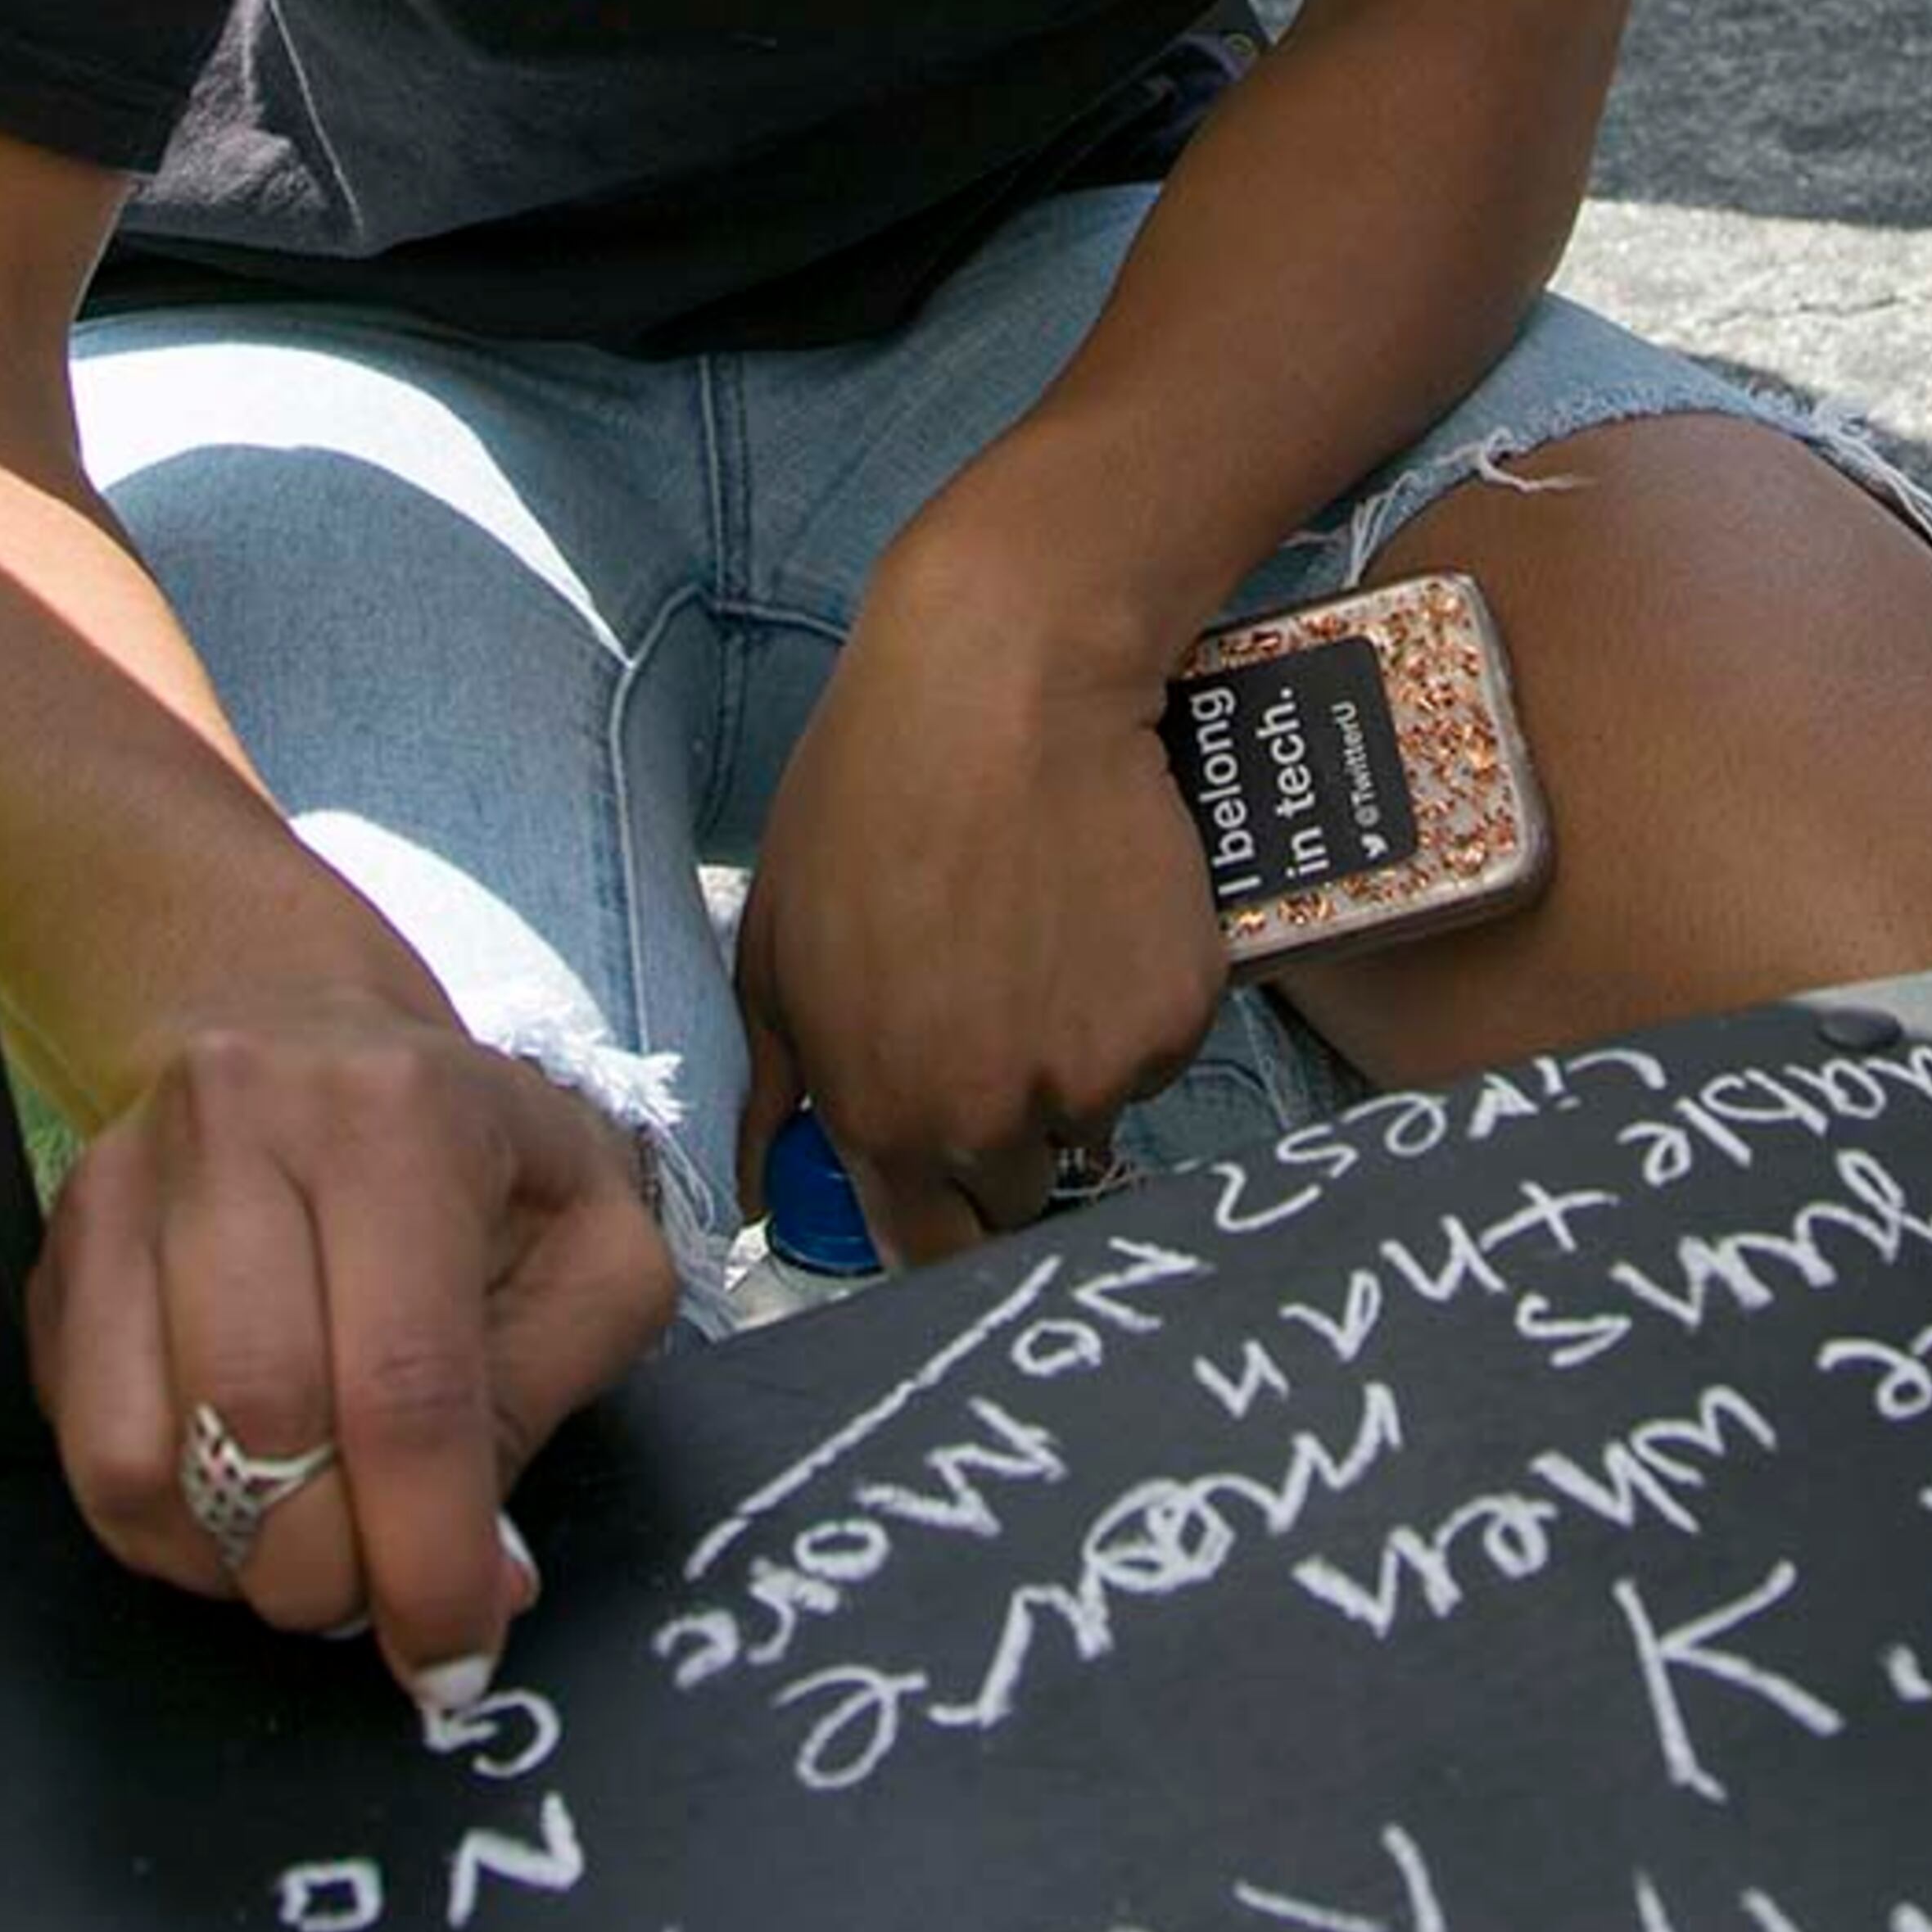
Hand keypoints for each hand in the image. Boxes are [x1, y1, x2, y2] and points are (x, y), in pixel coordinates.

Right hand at [28, 987, 675, 1708]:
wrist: (297, 1026)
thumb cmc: (470, 1150)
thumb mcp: (586, 1232)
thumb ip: (551, 1388)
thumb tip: (487, 1575)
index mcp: (399, 1117)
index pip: (405, 1383)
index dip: (428, 1551)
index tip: (454, 1655)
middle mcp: (244, 1128)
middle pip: (262, 1422)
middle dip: (327, 1566)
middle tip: (377, 1599)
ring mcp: (125, 1185)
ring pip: (144, 1453)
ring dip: (233, 1562)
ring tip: (306, 1552)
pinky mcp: (57, 1252)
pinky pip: (80, 1451)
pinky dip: (161, 1530)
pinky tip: (233, 1509)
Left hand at [735, 548, 1227, 1263]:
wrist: (1006, 684)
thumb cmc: (868, 795)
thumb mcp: (774, 941)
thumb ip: (765, 1087)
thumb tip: (754, 1192)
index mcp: (885, 1115)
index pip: (925, 1246)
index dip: (934, 1210)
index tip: (941, 1169)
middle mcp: (992, 1117)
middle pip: (1016, 1193)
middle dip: (1003, 1136)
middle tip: (995, 1023)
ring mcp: (1095, 1070)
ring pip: (1091, 1116)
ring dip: (1071, 1065)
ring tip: (1044, 947)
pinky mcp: (1176, 1014)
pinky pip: (1154, 1047)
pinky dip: (1135, 1004)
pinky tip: (1099, 915)